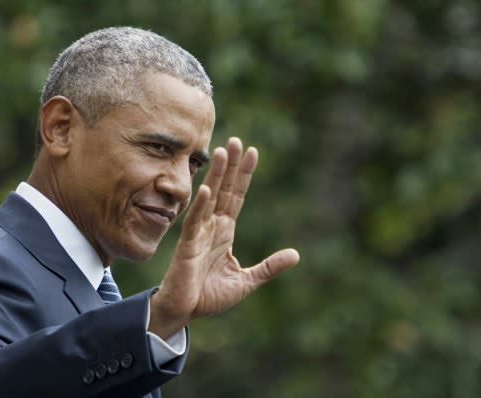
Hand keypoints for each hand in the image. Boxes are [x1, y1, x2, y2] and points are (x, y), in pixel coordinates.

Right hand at [148, 137, 299, 337]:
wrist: (184, 312)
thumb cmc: (209, 296)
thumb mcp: (247, 281)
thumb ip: (269, 267)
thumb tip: (296, 255)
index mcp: (224, 231)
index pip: (236, 197)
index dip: (244, 175)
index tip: (253, 151)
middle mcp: (211, 227)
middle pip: (224, 190)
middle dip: (231, 166)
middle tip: (237, 141)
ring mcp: (198, 233)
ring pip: (209, 198)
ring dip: (216, 176)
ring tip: (223, 152)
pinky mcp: (187, 246)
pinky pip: (194, 222)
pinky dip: (200, 205)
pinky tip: (207, 189)